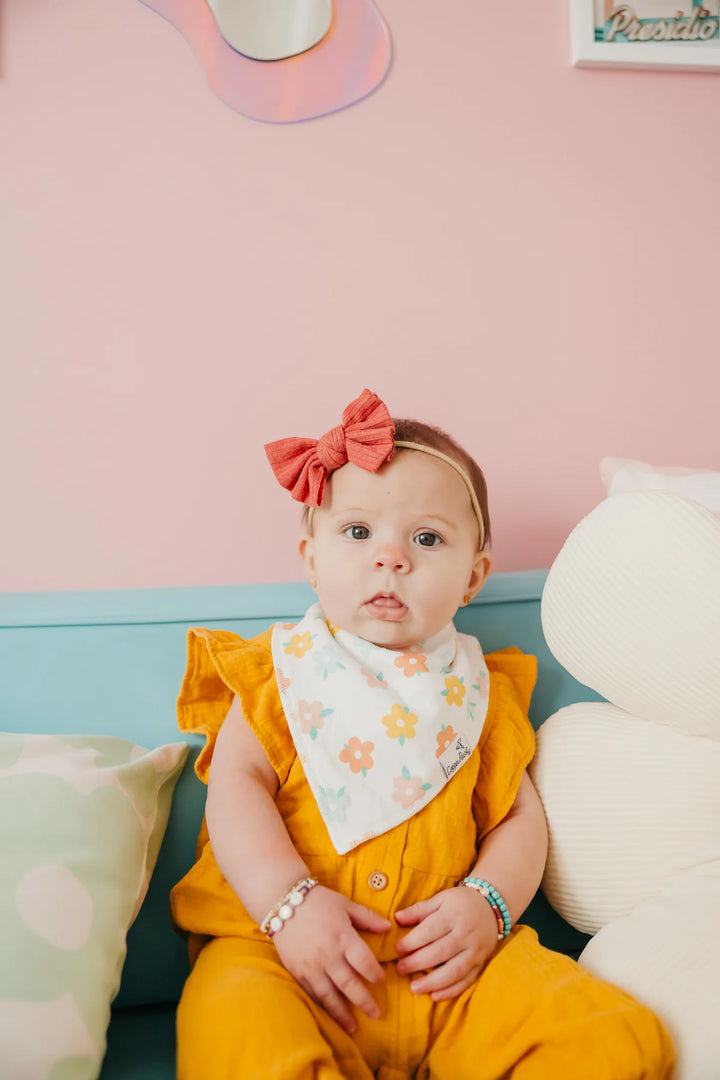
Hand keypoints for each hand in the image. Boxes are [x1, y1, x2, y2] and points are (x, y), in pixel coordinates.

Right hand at [271, 885, 390, 1033]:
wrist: (283, 902)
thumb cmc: (318, 901)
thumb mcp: (346, 905)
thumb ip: (367, 918)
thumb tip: (388, 927)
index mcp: (344, 937)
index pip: (365, 962)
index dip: (375, 974)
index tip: (381, 981)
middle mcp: (329, 955)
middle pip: (350, 984)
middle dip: (364, 1001)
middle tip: (376, 1014)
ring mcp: (312, 966)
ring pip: (330, 995)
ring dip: (343, 1013)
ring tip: (353, 1027)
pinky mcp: (298, 971)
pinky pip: (312, 993)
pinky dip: (322, 1005)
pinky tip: (329, 1015)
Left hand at [394, 886, 498, 1000]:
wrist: (493, 907)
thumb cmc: (461, 902)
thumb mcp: (441, 899)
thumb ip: (419, 910)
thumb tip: (397, 918)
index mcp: (453, 914)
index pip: (430, 930)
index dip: (412, 941)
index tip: (398, 949)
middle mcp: (465, 934)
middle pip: (440, 952)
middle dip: (417, 963)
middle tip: (400, 969)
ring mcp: (475, 951)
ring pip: (454, 970)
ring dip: (433, 982)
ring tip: (414, 988)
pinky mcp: (481, 963)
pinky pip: (467, 980)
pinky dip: (451, 991)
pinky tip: (435, 996)